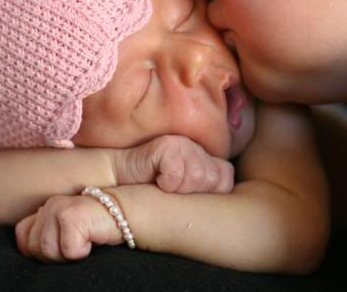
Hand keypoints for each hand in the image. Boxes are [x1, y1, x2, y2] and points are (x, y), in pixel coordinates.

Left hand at [15, 195, 121, 261]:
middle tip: (78, 243)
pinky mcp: (70, 215)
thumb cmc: (97, 228)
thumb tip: (30, 249)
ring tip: (85, 241)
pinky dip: (82, 252)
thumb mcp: (68, 232)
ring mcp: (57, 208)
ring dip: (69, 254)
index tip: (64, 245)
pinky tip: (93, 238)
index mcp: (44, 209)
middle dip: (55, 255)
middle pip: (34, 247)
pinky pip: (68, 250)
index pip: (23, 235)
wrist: (125, 214)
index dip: (40, 249)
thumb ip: (46, 236)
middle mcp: (48, 205)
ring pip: (48, 251)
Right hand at [116, 135, 233, 193]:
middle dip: (193, 192)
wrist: (121, 182)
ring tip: (163, 186)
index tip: (187, 196)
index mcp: (207, 160)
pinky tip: (155, 179)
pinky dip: (165, 183)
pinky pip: (177, 173)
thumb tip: (225, 203)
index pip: (225, 179)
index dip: (209, 193)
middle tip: (172, 191)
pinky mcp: (168, 144)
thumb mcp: (187, 197)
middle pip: (213, 179)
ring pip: (197, 176)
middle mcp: (198, 148)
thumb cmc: (155, 194)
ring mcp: (184, 144)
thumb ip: (207, 194)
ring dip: (178, 189)